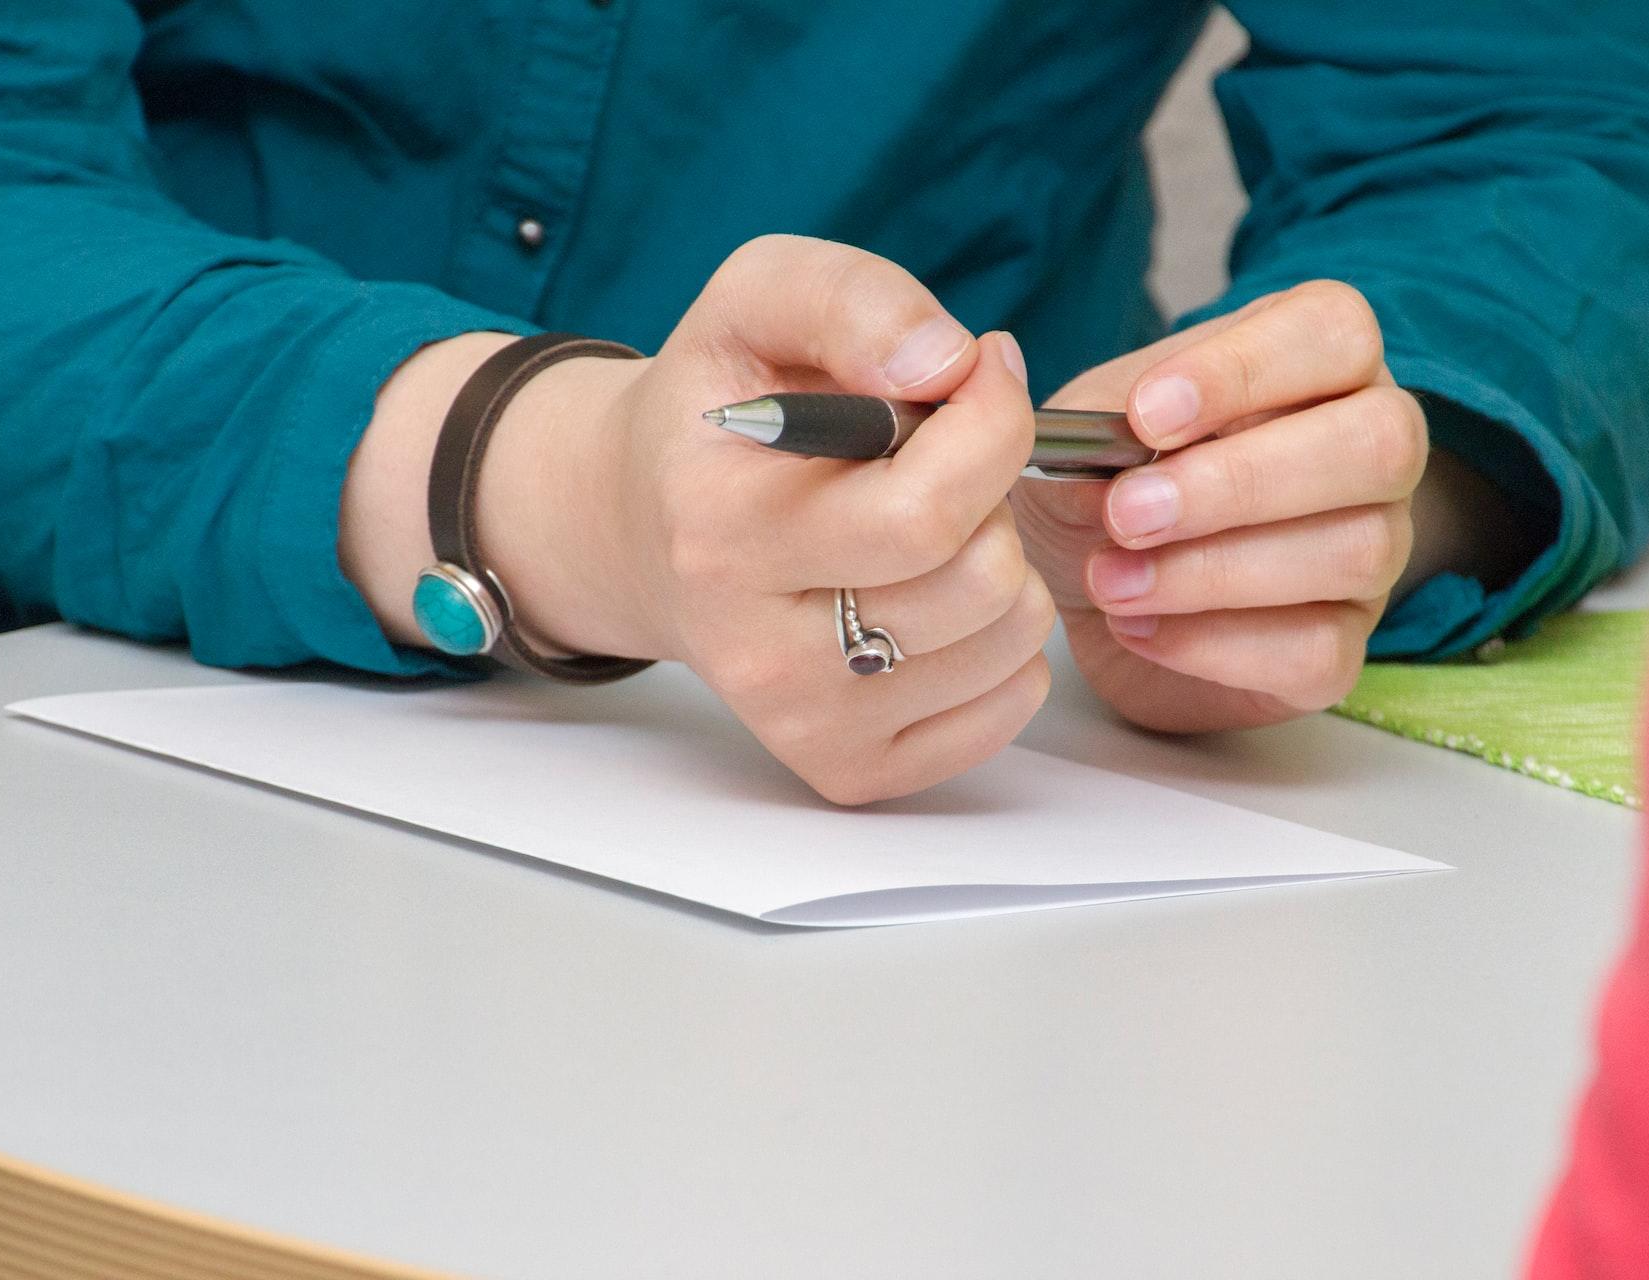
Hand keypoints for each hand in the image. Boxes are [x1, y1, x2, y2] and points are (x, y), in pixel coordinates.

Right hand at [344, 236, 1054, 803]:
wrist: (639, 529)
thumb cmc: (717, 413)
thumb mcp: (757, 300)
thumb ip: (854, 298)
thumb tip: (947, 363)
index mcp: (722, 532)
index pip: (928, 509)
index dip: (991, 422)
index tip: (972, 378)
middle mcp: (754, 650)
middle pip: (978, 580)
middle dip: (991, 496)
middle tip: (937, 463)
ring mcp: (800, 722)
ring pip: (1008, 642)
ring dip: (1000, 564)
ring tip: (927, 529)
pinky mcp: (846, 769)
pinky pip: (1008, 705)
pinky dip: (1001, 642)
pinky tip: (933, 597)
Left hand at [1011, 281, 1426, 731]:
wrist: (1092, 593)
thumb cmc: (1103, 486)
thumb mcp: (1081, 438)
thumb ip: (1097, 431)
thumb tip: (1107, 454)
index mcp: (1315, 360)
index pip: (1332, 331)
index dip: (1245, 371)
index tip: (1145, 416)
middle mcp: (1371, 448)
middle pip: (1379, 442)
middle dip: (1240, 482)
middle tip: (1126, 514)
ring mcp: (1374, 550)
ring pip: (1354, 552)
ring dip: (1213, 572)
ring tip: (1110, 581)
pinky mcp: (1342, 646)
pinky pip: (1317, 650)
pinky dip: (1215, 644)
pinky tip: (1137, 628)